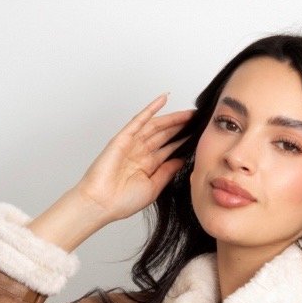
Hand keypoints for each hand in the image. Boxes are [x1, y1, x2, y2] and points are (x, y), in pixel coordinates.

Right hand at [74, 93, 193, 223]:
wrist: (102, 203)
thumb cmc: (123, 201)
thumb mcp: (154, 188)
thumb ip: (167, 172)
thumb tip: (182, 160)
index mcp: (148, 166)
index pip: (170, 149)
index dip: (184, 141)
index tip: (199, 135)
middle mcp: (141, 153)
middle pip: (165, 135)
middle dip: (181, 126)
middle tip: (198, 119)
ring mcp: (132, 144)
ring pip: (156, 126)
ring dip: (172, 118)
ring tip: (189, 113)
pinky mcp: (123, 138)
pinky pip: (139, 120)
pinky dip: (151, 109)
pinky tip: (163, 99)